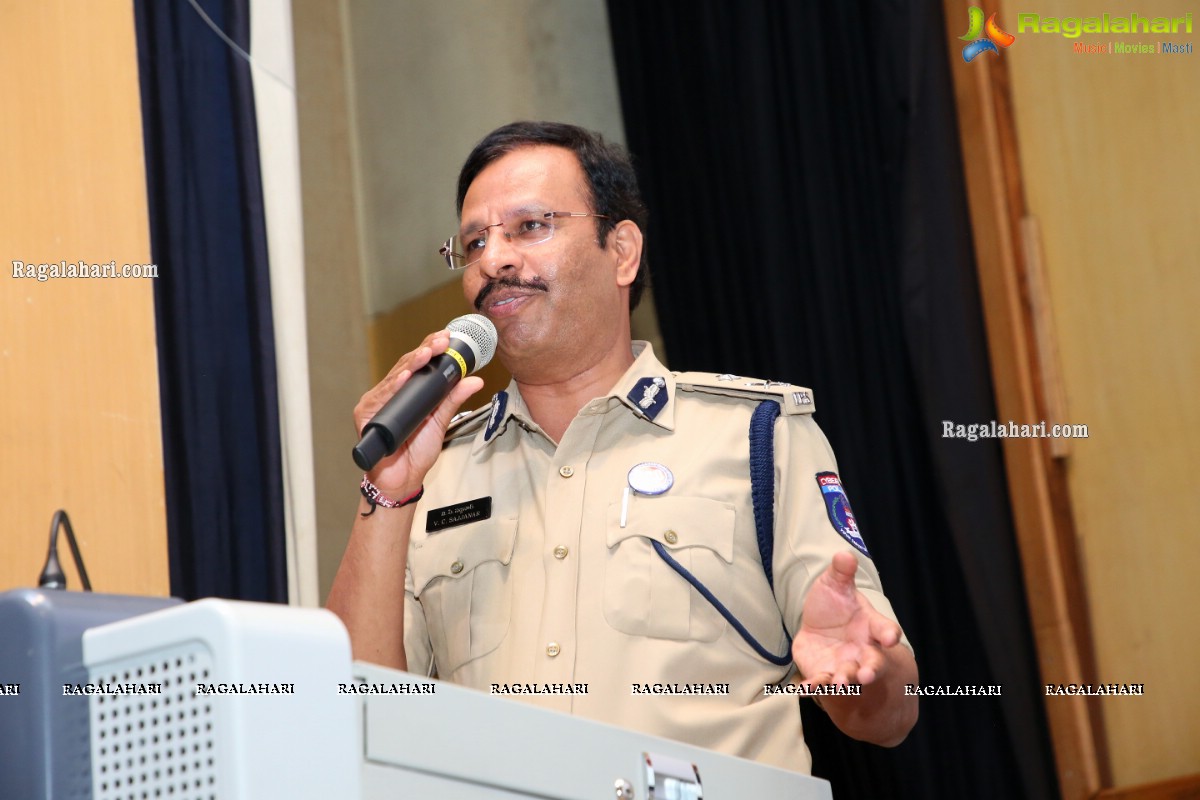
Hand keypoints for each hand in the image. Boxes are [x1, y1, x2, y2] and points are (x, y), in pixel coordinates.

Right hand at [353, 329, 484, 496]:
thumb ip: (453, 400)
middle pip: (406, 365)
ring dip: (411, 364)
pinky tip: (403, 378)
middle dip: (425, 350)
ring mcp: (377, 402)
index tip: (447, 337)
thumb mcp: (440, 421)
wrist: (402, 480)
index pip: (418, 364)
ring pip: (394, 377)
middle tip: (441, 341)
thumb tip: (473, 380)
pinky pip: (380, 397)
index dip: (431, 348)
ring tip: (426, 353)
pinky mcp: (366, 415)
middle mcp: (390, 393)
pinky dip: (392, 387)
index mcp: (407, 392)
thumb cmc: (416, 452)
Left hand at [791, 551, 902, 687]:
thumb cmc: (835, 605)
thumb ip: (841, 573)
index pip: (885, 630)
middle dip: (871, 669)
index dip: (889, 634)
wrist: (818, 628)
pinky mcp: (825, 674)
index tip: (891, 638)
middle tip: (866, 675)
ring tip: (839, 684)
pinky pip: (821, 683)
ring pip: (849, 676)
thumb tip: (844, 554)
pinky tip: (802, 690)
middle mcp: (863, 650)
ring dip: (844, 681)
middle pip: (873, 662)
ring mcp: (846, 665)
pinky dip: (813, 687)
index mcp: (871, 626)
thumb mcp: (835, 585)